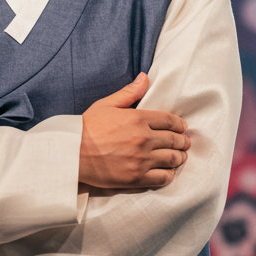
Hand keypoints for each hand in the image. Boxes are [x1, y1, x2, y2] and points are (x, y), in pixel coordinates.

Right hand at [79, 72, 190, 188]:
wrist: (71, 154)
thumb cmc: (86, 128)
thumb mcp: (106, 105)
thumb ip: (129, 93)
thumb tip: (145, 77)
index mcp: (138, 119)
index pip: (169, 121)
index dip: (179, 125)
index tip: (182, 128)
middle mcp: (144, 139)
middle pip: (175, 140)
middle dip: (182, 141)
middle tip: (184, 143)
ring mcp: (141, 160)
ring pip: (172, 159)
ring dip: (179, 158)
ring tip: (179, 157)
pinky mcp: (136, 178)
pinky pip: (163, 178)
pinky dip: (168, 175)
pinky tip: (167, 172)